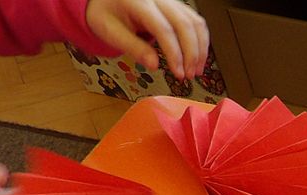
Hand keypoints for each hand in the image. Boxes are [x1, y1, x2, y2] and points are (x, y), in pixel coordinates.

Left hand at [85, 0, 209, 78]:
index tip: (178, 73)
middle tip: (189, 75)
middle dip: (191, 54)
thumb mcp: (110, 32)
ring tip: (197, 69)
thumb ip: (133, 47)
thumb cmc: (105, 13)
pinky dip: (201, 41)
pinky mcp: (177, 6)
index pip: (164, 29)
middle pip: (185, 25)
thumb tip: (154, 65)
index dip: (174, 54)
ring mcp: (170, 0)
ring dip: (200, 49)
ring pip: (195, 22)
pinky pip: (195, 21)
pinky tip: (197, 57)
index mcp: (139, 2)